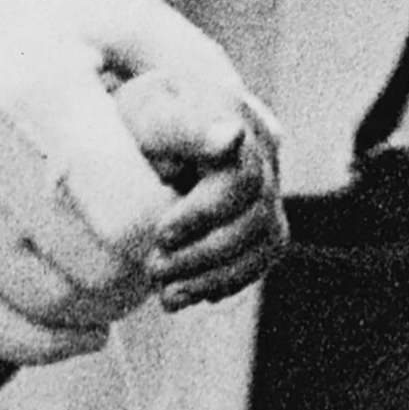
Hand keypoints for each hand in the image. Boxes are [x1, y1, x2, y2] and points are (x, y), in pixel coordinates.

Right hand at [0, 0, 253, 362]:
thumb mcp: (115, 3)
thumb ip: (191, 76)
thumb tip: (244, 144)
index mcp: (38, 89)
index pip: (134, 220)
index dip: (177, 230)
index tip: (182, 207)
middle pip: (91, 271)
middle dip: (143, 270)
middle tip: (156, 243)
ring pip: (36, 301)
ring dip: (96, 306)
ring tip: (116, 270)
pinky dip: (33, 338)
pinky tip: (78, 327)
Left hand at [107, 71, 285, 309]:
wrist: (148, 122)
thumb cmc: (140, 115)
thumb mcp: (147, 114)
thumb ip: (184, 127)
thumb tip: (231, 137)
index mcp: (236, 119)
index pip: (240, 178)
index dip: (203, 213)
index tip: (162, 234)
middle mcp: (263, 152)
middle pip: (254, 218)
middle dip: (202, 252)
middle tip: (153, 268)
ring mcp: (268, 185)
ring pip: (263, 243)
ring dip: (214, 276)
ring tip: (167, 295)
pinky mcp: (264, 216)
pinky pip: (261, 257)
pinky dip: (226, 280)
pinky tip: (188, 293)